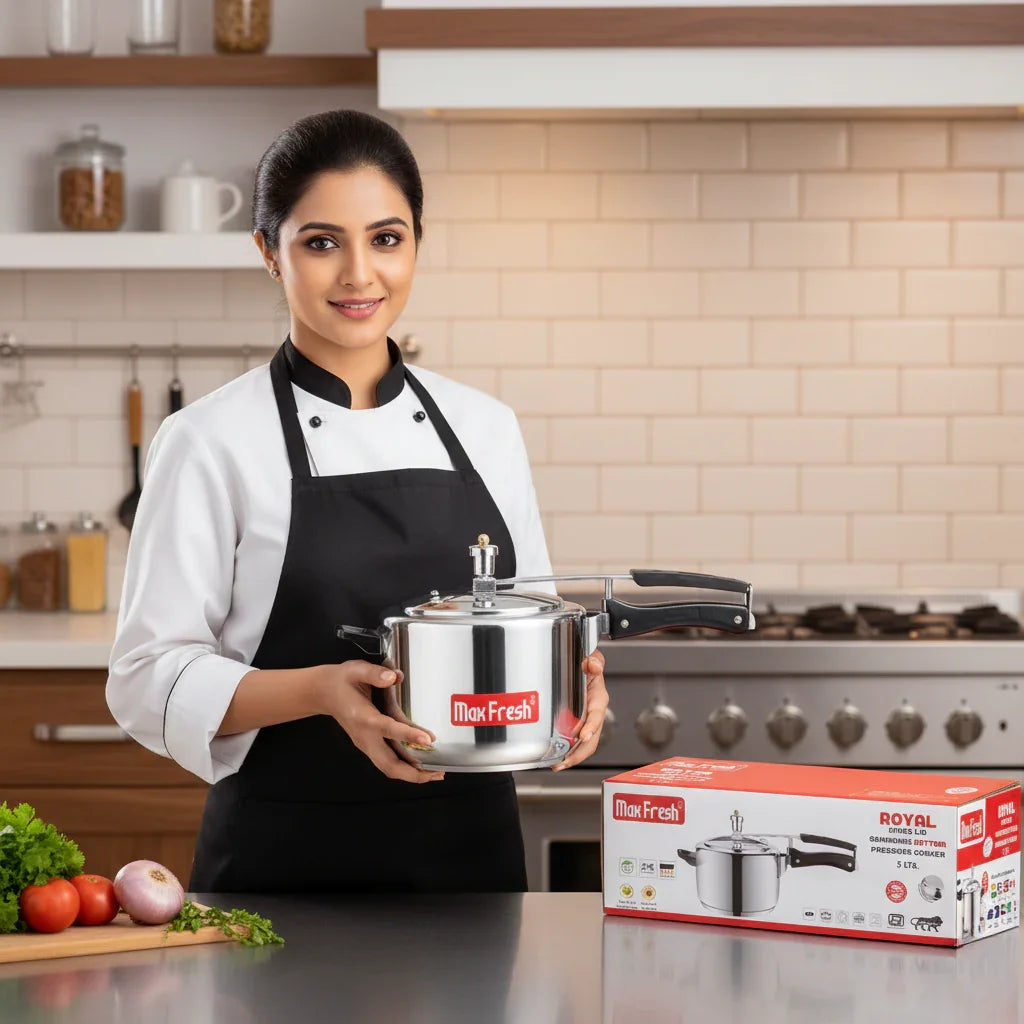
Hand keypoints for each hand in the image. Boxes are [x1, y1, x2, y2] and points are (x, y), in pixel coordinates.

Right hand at [316, 661, 444, 783]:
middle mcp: (364, 736)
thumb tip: (394, 677)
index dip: (408, 735)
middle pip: (389, 764)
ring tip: (434, 774)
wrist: (323, 693)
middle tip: (437, 773)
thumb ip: (375, 674)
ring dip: (411, 775)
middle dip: (413, 773)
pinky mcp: (368, 746)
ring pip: (388, 768)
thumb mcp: (356, 669)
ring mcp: (366, 744)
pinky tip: (420, 767)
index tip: (428, 739)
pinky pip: (387, 763)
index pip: (388, 729)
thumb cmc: (342, 681)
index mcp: (363, 717)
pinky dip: (404, 769)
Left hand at [553, 649, 607, 771]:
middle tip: (565, 760)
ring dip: (572, 757)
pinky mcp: (578, 726)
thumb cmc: (589, 666)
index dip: (591, 727)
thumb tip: (592, 665)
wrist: (586, 669)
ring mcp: (586, 722)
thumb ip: (594, 660)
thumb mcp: (593, 659)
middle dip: (579, 752)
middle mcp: (594, 714)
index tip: (583, 736)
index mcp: (598, 698)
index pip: (597, 715)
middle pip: (592, 739)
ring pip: (584, 745)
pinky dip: (567, 753)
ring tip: (558, 764)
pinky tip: (556, 758)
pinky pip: (575, 743)